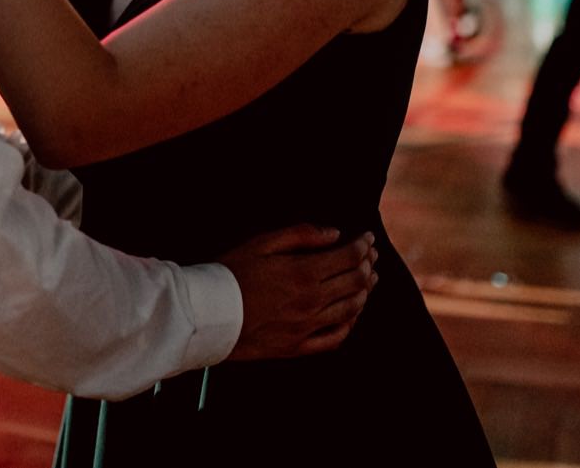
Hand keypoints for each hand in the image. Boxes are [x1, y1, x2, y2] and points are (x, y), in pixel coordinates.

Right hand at [220, 225, 377, 360]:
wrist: (208, 313)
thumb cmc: (230, 273)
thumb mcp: (262, 243)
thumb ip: (300, 234)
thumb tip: (334, 233)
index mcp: (303, 273)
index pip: (348, 257)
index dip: (363, 245)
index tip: (368, 238)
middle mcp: (311, 301)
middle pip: (355, 282)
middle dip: (367, 264)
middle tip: (371, 255)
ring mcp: (307, 327)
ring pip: (351, 309)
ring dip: (365, 291)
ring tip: (369, 280)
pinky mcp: (297, 347)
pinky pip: (335, 338)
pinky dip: (350, 324)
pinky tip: (352, 314)